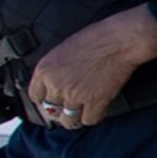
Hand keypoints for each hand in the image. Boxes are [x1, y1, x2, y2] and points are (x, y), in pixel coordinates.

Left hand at [22, 4, 156, 127]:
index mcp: (45, 69)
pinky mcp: (95, 101)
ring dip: (74, 118)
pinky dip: (93, 117)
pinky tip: (98, 110)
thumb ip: (55, 68)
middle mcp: (56, 84)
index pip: (35, 96)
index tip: (53, 101)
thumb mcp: (64, 49)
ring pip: (68, 120)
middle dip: (60, 110)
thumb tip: (56, 81)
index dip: (45, 100)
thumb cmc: (97, 37)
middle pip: (51, 111)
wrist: (120, 40)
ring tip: (81, 114)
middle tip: (68, 109)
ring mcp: (75, 94)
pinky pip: (89, 120)